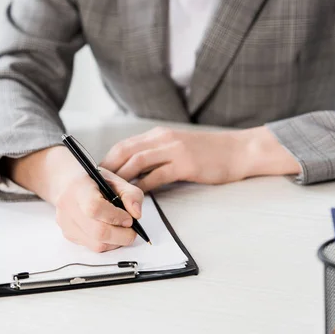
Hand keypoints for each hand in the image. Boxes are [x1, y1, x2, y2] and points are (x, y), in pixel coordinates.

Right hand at [4, 146, 144, 251]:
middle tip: (132, 230)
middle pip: (97, 232)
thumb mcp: (114, 179)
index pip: (94, 208)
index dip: (116, 217)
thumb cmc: (92, 180)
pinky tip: (109, 230)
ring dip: (116, 242)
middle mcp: (68, 206)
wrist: (66, 182)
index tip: (129, 218)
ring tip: (121, 230)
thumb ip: (131, 194)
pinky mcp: (68, 235)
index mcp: (79, 187)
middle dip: (122, 235)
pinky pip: (92, 247)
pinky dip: (107, 243)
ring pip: (96, 244)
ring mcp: (66, 223)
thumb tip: (137, 214)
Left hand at [101, 126, 300, 191]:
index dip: (108, 160)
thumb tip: (134, 173)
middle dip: (107, 169)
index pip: (124, 145)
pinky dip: (142, 188)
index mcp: (158, 135)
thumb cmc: (208, 153)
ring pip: (137, 162)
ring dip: (121, 178)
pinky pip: (156, 176)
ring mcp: (173, 150)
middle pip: (125, 152)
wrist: (238, 150)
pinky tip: (135, 198)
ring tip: (110, 194)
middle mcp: (162, 138)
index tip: (96, 176)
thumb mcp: (177, 148)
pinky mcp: (185, 164)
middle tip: (96, 187)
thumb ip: (157, 155)